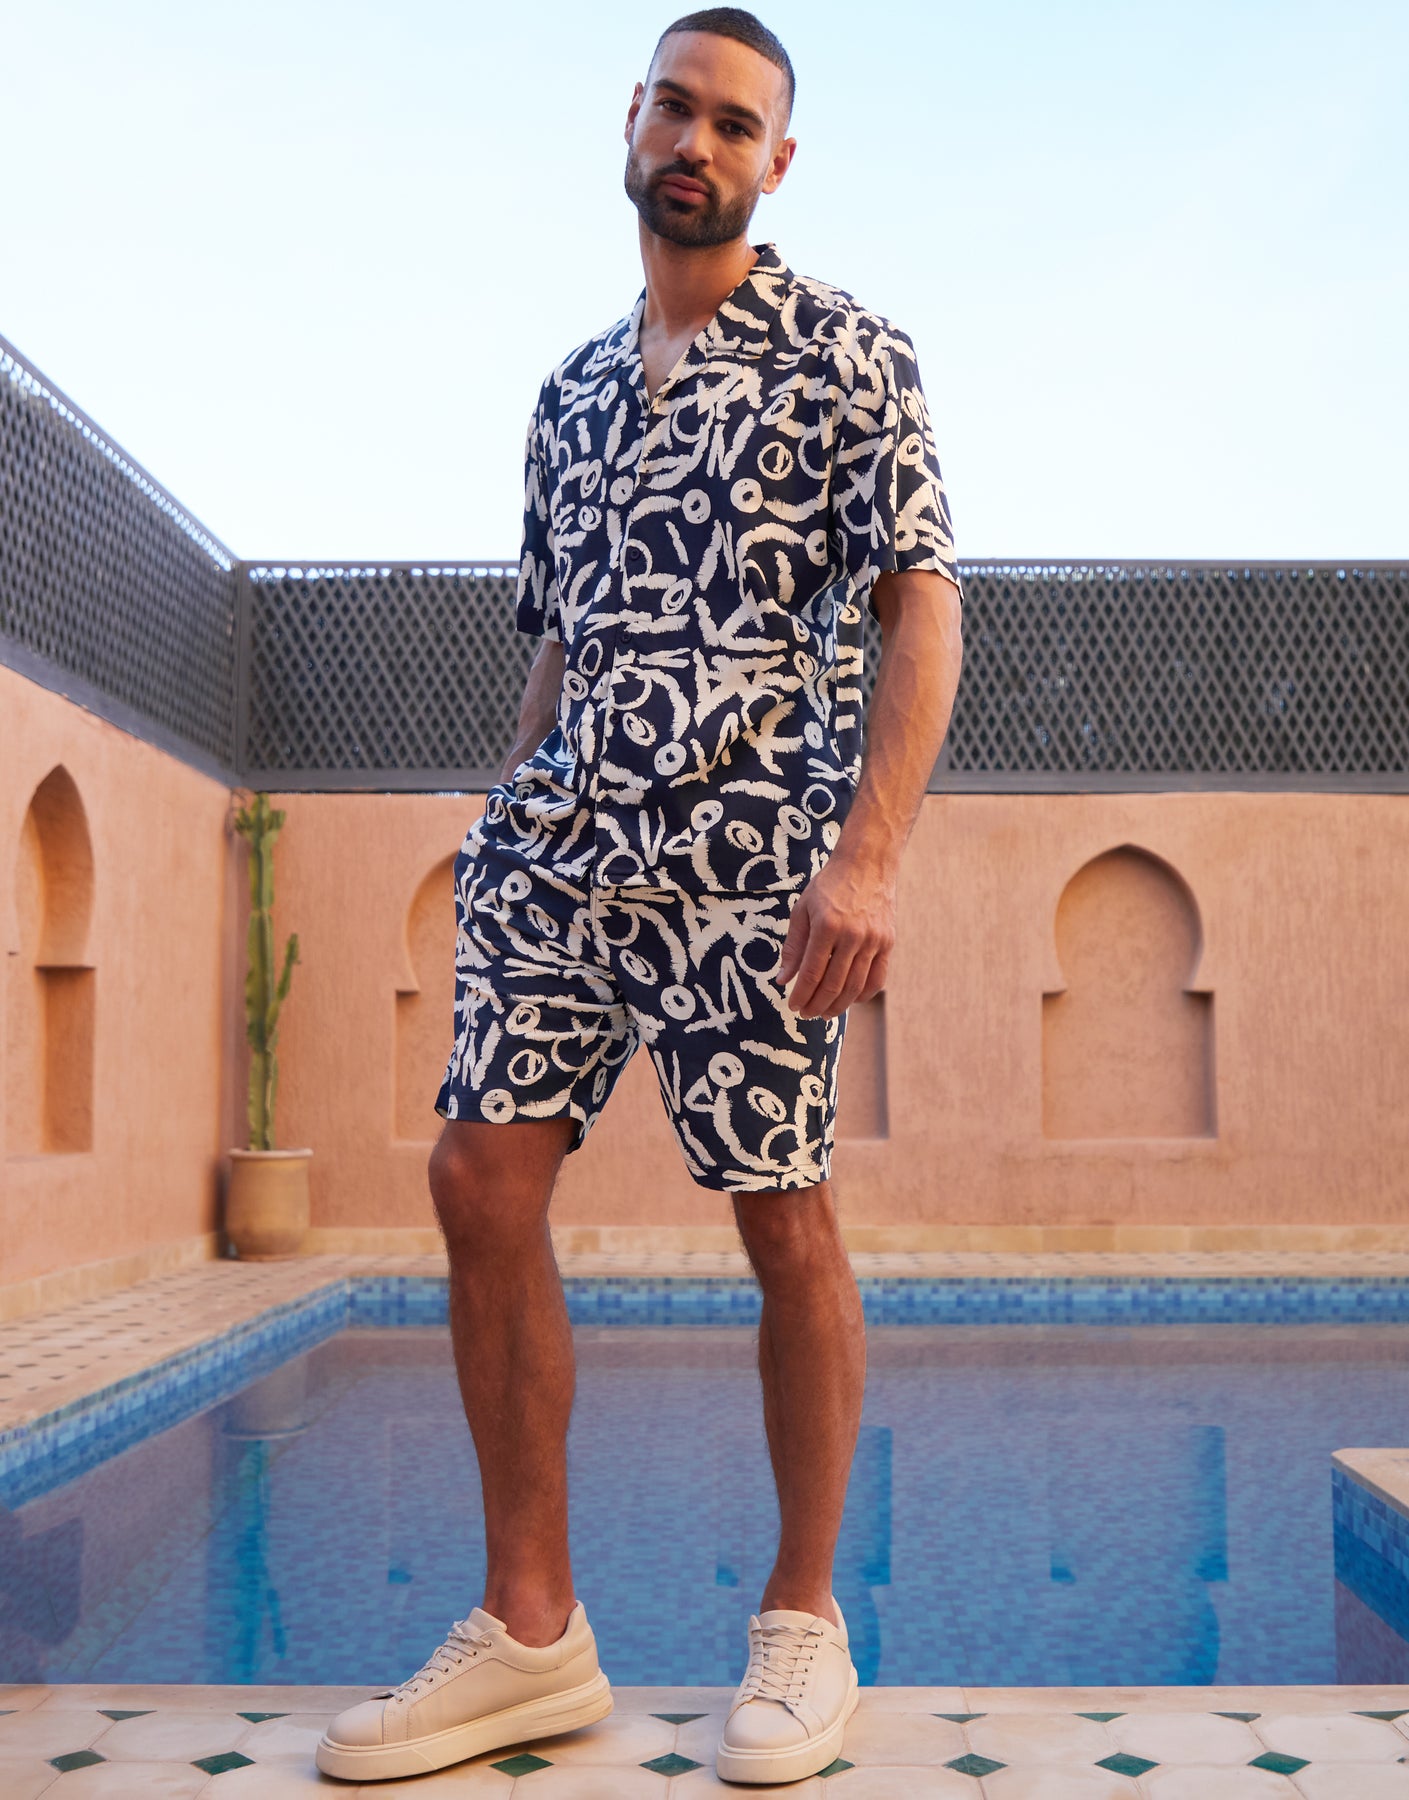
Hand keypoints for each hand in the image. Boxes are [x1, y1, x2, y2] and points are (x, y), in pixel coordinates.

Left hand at [775, 854, 896, 1017]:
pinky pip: (877, 979)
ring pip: (855, 987)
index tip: (792, 1006)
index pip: (812, 973)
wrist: (867, 864)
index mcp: (827, 926)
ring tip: (825, 1013)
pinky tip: (849, 1000)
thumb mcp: (803, 910)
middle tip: (806, 1014)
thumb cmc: (829, 886)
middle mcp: (852, 936)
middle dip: (817, 1005)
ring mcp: (873, 940)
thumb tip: (782, 979)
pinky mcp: (888, 943)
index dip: (801, 994)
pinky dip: (863, 995)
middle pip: (833, 984)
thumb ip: (793, 947)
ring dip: (838, 1006)